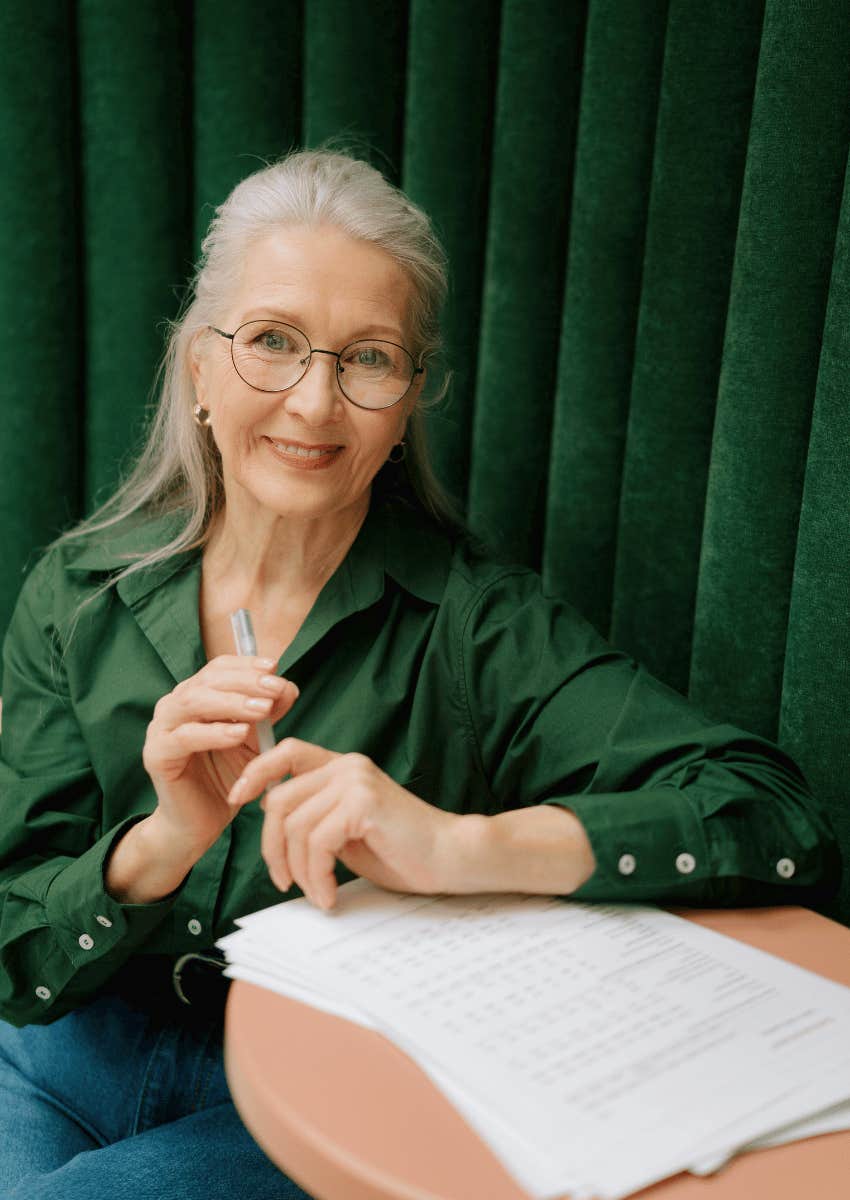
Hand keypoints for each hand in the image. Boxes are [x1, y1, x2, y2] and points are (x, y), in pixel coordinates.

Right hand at [142, 656, 299, 861]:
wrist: (199, 824)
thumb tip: (288, 687)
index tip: (274, 667)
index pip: (217, 668)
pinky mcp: (156, 755)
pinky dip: (214, 733)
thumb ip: (267, 713)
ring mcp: (161, 729)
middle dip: (245, 681)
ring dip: (231, 702)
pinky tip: (239, 734)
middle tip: (275, 688)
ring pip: (193, 702)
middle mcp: (173, 706)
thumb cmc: (226, 777)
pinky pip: (185, 738)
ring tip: (262, 709)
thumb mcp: (254, 740)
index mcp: (194, 696)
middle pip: (207, 680)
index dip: (246, 664)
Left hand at [226, 738, 462, 908]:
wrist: (451, 857)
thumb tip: (272, 824)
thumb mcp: (349, 830)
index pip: (287, 751)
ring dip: (298, 871)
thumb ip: (316, 818)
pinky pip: (316, 843)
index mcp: (342, 767)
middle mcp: (347, 766)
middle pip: (279, 800)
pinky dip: (317, 876)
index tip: (237, 798)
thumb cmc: (403, 849)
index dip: (256, 771)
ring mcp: (355, 782)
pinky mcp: (363, 803)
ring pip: (294, 826)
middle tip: (284, 882)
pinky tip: (330, 895)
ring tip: (318, 894)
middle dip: (272, 848)